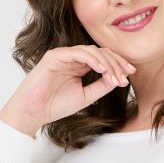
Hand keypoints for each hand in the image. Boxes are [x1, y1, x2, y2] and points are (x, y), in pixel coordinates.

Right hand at [1, 44, 136, 129]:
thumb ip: (102, 86)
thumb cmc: (55, 105)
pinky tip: (102, 69)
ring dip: (107, 63)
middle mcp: (72, 58)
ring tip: (116, 76)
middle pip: (100, 52)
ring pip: (92, 51)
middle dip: (116, 62)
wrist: (33, 112)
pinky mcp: (55, 56)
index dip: (118, 64)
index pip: (103, 59)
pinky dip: (93, 59)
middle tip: (126, 75)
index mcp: (79, 66)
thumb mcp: (86, 96)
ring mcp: (64, 55)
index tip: (130, 74)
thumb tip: (119, 78)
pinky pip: (78, 52)